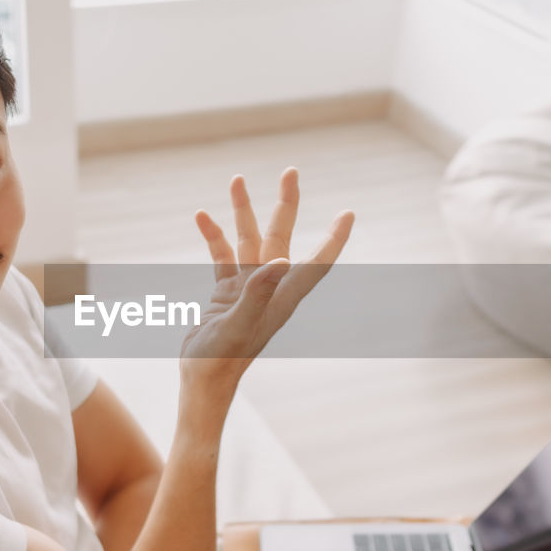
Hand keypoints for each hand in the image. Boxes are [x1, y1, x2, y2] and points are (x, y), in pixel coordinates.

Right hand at [182, 167, 353, 394]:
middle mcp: (269, 287)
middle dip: (286, 204)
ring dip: (243, 211)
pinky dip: (213, 236)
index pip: (317, 262)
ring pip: (248, 240)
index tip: (347, 213)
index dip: (333, 238)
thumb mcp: (241, 324)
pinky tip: (202, 216)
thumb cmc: (223, 359)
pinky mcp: (226, 292)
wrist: (202, 379)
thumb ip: (258, 292)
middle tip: (290, 171)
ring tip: (236, 180)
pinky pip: (221, 256)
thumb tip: (282, 261)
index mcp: (283, 297)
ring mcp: (247, 288)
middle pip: (282, 236)